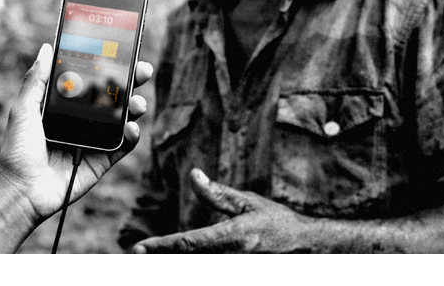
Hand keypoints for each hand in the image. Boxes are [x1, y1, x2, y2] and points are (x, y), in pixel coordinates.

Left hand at [0, 43, 151, 222]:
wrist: (21, 190)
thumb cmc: (17, 150)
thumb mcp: (23, 109)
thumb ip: (37, 80)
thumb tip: (46, 48)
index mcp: (65, 105)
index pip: (91, 80)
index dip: (107, 66)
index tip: (121, 51)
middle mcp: (82, 119)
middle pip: (112, 96)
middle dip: (131, 82)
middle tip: (143, 70)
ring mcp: (94, 139)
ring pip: (122, 118)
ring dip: (135, 107)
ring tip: (137, 103)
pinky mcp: (102, 160)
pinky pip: (123, 146)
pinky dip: (132, 136)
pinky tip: (131, 128)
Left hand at [132, 169, 314, 253]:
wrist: (306, 248)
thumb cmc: (277, 223)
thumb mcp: (249, 203)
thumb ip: (219, 194)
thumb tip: (194, 176)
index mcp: (233, 237)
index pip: (188, 243)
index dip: (160, 246)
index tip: (139, 247)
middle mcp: (232, 256)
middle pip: (187, 259)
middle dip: (161, 257)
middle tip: (137, 253)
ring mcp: (235, 265)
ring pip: (196, 263)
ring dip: (173, 259)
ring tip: (151, 254)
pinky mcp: (237, 267)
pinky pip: (209, 263)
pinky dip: (191, 258)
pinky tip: (176, 255)